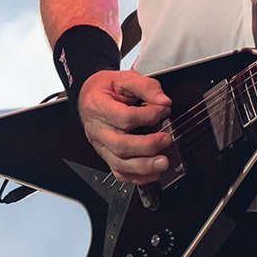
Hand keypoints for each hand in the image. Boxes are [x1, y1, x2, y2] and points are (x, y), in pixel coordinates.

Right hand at [77, 68, 173, 184]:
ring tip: (162, 162)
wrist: (90, 96)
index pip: (124, 117)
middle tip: (166, 140)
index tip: (164, 109)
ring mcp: (101, 145)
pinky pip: (119, 172)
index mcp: (98, 106)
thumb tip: (163, 101)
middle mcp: (97, 129)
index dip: (148, 116)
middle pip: (120, 145)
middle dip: (146, 146)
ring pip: (119, 164)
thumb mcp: (124, 78)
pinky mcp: (107, 156)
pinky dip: (137, 177)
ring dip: (144, 166)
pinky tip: (152, 174)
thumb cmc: (107, 88)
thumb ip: (146, 87)